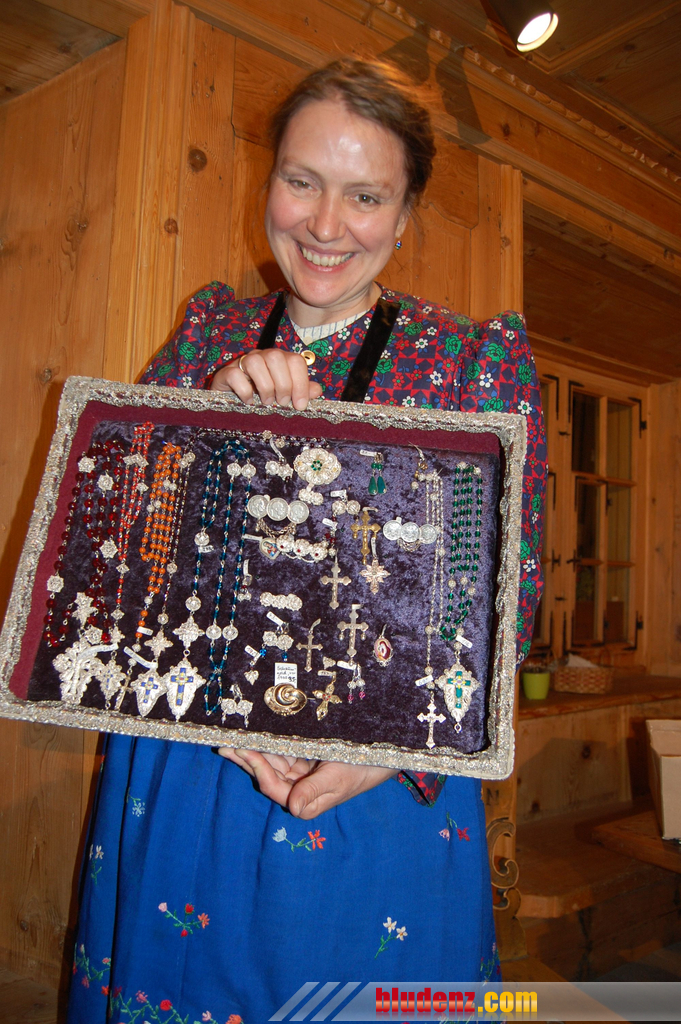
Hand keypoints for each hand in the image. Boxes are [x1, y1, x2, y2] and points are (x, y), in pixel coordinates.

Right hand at [210, 349, 322, 409]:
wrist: (232, 401)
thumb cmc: (263, 397)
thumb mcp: (285, 395)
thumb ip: (302, 391)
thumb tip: (317, 390)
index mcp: (280, 360)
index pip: (295, 361)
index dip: (301, 383)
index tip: (300, 405)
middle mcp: (262, 356)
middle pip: (276, 358)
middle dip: (283, 384)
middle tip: (282, 402)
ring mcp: (243, 362)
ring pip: (255, 362)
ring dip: (265, 386)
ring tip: (267, 402)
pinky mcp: (226, 373)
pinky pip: (235, 374)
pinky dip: (245, 391)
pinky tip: (249, 401)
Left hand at [218, 748, 396, 818]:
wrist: (384, 753)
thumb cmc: (363, 766)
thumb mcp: (340, 778)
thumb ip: (315, 791)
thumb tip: (292, 807)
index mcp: (306, 801)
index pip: (274, 787)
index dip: (259, 770)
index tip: (246, 750)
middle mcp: (298, 789)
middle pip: (266, 774)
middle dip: (246, 759)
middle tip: (225, 742)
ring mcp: (299, 773)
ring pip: (269, 761)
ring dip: (251, 750)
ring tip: (229, 736)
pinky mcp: (302, 757)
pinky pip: (279, 750)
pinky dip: (265, 742)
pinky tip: (250, 733)